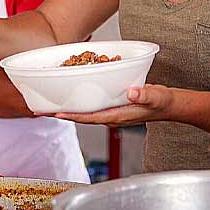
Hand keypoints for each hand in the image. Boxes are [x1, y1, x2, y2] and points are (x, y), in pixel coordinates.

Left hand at [54, 85, 175, 126]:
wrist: (168, 105)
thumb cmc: (162, 102)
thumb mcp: (155, 96)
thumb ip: (144, 94)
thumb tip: (132, 92)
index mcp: (118, 116)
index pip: (90, 117)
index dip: (73, 115)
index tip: (56, 113)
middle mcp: (110, 116)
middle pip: (81, 117)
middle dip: (61, 114)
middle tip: (40, 109)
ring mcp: (110, 113)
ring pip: (84, 113)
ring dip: (67, 109)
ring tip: (48, 104)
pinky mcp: (111, 107)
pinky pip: (90, 107)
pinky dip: (78, 103)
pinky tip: (71, 96)